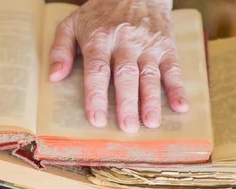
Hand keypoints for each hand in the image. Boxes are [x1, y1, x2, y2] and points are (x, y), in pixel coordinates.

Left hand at [49, 0, 187, 133]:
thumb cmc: (99, 13)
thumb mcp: (72, 24)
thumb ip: (60, 50)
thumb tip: (54, 77)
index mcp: (99, 38)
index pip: (97, 70)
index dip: (97, 96)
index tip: (97, 119)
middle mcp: (125, 41)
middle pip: (126, 75)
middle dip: (127, 102)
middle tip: (127, 127)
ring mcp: (148, 44)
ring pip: (150, 74)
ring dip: (152, 100)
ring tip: (151, 123)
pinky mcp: (166, 45)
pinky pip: (173, 68)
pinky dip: (178, 88)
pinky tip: (181, 106)